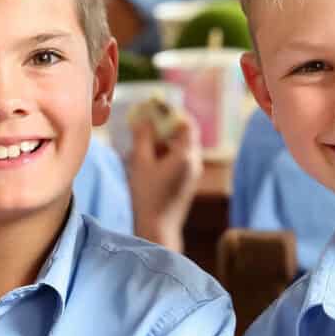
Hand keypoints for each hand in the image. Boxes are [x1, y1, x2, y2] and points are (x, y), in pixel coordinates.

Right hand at [127, 116, 202, 252]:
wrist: (157, 229)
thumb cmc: (147, 196)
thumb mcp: (140, 162)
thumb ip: (143, 137)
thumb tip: (143, 119)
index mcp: (186, 155)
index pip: (186, 123)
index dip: (171, 112)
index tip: (155, 106)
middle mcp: (194, 162)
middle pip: (184, 134)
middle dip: (165, 126)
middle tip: (146, 120)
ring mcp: (192, 173)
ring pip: (180, 147)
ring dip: (163, 140)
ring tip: (143, 140)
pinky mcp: (187, 182)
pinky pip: (179, 159)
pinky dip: (165, 153)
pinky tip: (148, 158)